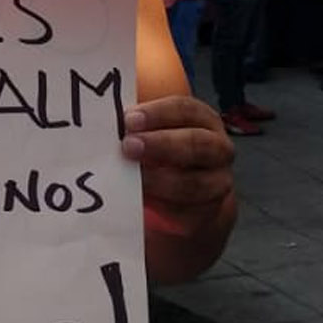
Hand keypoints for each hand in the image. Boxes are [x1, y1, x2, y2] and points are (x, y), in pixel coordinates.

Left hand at [120, 95, 234, 212]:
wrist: (190, 197)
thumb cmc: (165, 152)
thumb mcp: (156, 130)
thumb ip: (137, 120)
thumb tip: (105, 109)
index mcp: (204, 120)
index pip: (186, 109)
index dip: (158, 113)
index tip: (129, 119)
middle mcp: (218, 149)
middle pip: (197, 144)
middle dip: (162, 144)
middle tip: (128, 146)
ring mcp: (217, 182)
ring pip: (194, 183)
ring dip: (159, 180)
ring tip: (133, 178)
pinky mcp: (207, 212)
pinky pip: (186, 211)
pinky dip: (161, 206)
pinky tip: (139, 199)